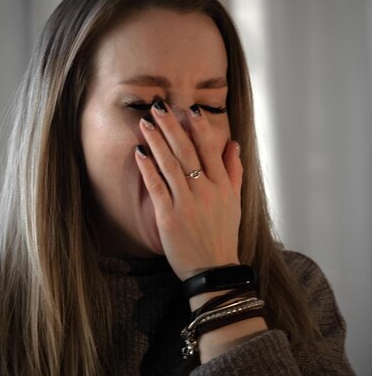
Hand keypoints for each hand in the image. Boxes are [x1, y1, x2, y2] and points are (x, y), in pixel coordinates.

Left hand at [134, 101, 242, 280]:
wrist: (213, 269)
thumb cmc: (223, 235)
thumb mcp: (235, 202)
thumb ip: (233, 171)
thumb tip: (232, 144)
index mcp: (222, 186)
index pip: (210, 149)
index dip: (200, 128)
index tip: (190, 110)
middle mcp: (205, 190)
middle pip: (187, 151)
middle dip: (172, 126)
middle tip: (159, 106)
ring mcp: (187, 202)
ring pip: (170, 164)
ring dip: (157, 141)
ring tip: (146, 122)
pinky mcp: (169, 216)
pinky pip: (157, 186)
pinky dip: (148, 168)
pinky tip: (139, 152)